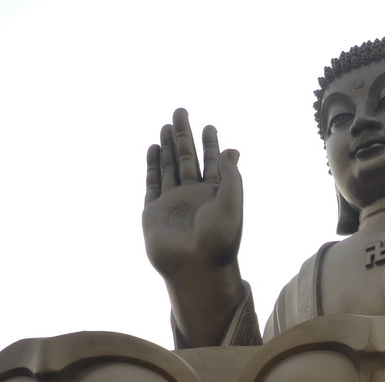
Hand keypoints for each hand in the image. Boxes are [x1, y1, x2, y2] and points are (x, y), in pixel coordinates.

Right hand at [143, 108, 242, 277]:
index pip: (213, 163)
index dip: (211, 145)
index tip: (210, 126)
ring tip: (167, 125)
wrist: (195, 267)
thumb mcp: (232, 202)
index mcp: (216, 195)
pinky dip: (153, 165)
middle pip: (188, 159)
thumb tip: (231, 150)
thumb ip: (230, 175)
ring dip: (168, 146)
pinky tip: (154, 148)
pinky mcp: (154, 211)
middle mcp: (194, 196)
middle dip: (186, 136)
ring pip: (169, 167)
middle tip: (182, 111)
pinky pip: (153, 183)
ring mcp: (173, 202)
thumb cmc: (218, 238)